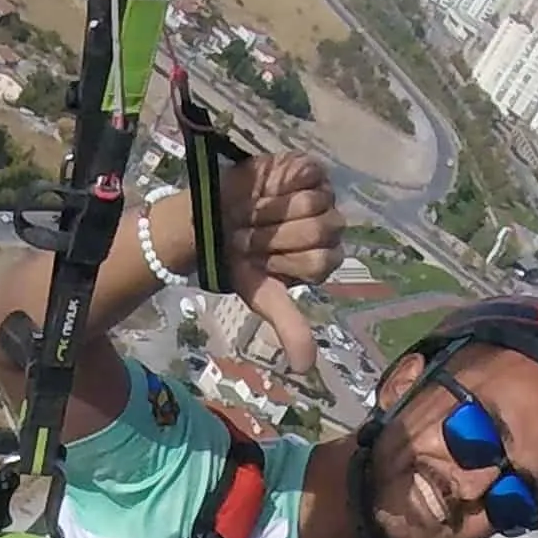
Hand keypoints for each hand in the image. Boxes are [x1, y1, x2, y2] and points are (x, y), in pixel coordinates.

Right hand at [187, 151, 339, 374]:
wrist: (209, 221)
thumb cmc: (237, 259)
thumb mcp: (262, 294)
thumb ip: (289, 325)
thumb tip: (304, 368)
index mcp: (323, 259)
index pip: (321, 260)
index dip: (284, 258)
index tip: (260, 258)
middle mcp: (328, 227)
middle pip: (320, 231)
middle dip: (277, 235)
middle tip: (253, 233)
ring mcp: (322, 195)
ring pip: (315, 202)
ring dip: (275, 209)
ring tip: (256, 211)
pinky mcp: (308, 168)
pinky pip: (310, 173)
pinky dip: (283, 181)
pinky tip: (267, 188)